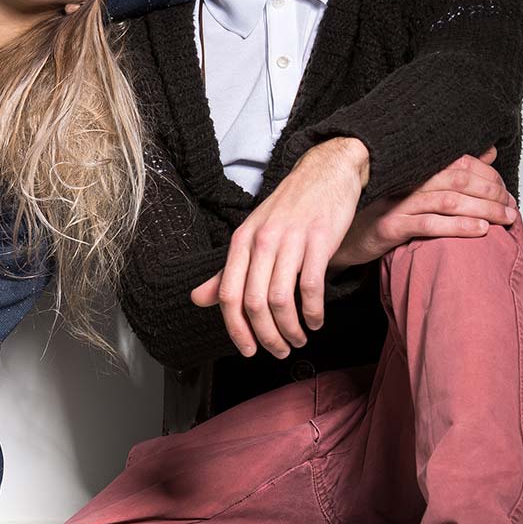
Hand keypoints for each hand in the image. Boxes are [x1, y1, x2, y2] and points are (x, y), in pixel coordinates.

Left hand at [188, 137, 366, 358]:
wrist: (325, 172)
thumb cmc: (288, 209)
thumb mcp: (252, 235)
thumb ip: (227, 271)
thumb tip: (197, 299)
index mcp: (241, 242)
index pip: (228, 295)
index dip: (236, 329)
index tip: (248, 350)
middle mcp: (262, 241)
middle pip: (254, 303)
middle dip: (266, 336)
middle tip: (279, 351)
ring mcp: (290, 240)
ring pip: (281, 299)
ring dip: (290, 329)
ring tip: (299, 339)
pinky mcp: (319, 240)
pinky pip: (311, 286)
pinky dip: (313, 311)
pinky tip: (316, 320)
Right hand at [331, 147, 515, 269]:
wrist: (339, 239)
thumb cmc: (379, 214)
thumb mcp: (414, 189)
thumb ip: (452, 169)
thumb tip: (489, 153)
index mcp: (412, 168)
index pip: (458, 162)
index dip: (488, 173)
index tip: (505, 189)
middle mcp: (404, 181)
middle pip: (458, 179)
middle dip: (491, 192)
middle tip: (512, 206)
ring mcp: (395, 204)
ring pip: (448, 201)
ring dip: (483, 209)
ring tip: (506, 219)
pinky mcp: (388, 228)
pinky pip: (429, 225)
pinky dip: (459, 227)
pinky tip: (480, 231)